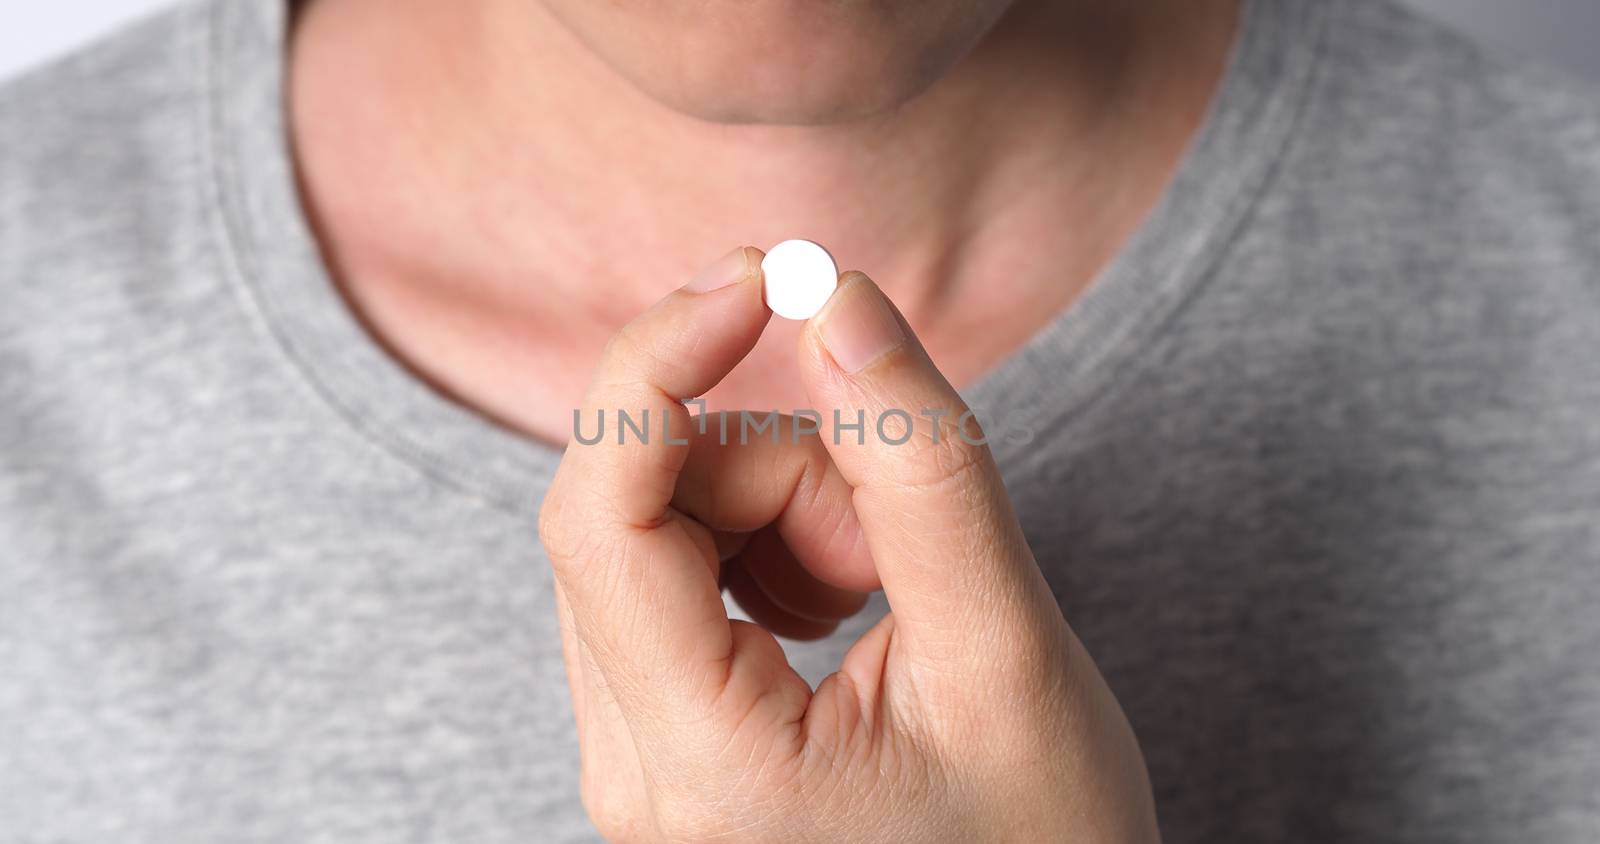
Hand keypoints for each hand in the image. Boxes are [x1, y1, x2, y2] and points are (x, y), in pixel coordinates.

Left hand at [538, 247, 1158, 842]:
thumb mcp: (1006, 653)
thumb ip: (922, 467)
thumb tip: (841, 300)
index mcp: (705, 767)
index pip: (601, 514)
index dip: (659, 363)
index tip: (762, 279)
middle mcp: (633, 772)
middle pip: (638, 510)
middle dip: (775, 468)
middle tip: (896, 533)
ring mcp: (638, 760)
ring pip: (658, 535)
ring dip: (778, 513)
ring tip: (885, 594)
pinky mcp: (663, 737)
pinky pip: (673, 578)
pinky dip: (763, 551)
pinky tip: (844, 612)